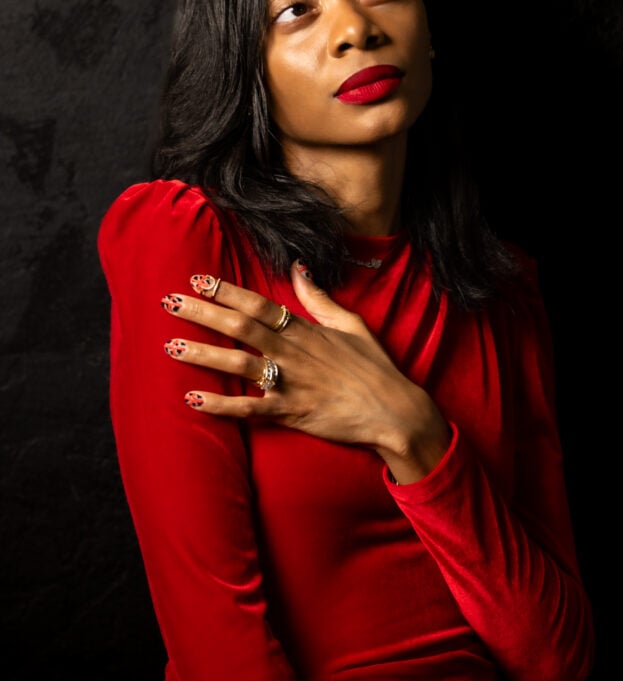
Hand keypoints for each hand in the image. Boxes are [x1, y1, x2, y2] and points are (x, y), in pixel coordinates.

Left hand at [161, 261, 451, 482]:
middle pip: (240, 327)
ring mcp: (291, 382)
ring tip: (171, 347)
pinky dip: (222, 405)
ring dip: (203, 354)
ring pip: (239, 364)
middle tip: (169, 302)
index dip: (226, 291)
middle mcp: (294, 351)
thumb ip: (319, 298)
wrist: (394, 411)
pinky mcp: (292, 412)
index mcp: (305, 330)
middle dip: (203, 313)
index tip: (198, 278)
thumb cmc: (374, 367)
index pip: (258, 304)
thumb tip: (298, 267)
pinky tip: (194, 399)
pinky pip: (251, 409)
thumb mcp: (351, 324)